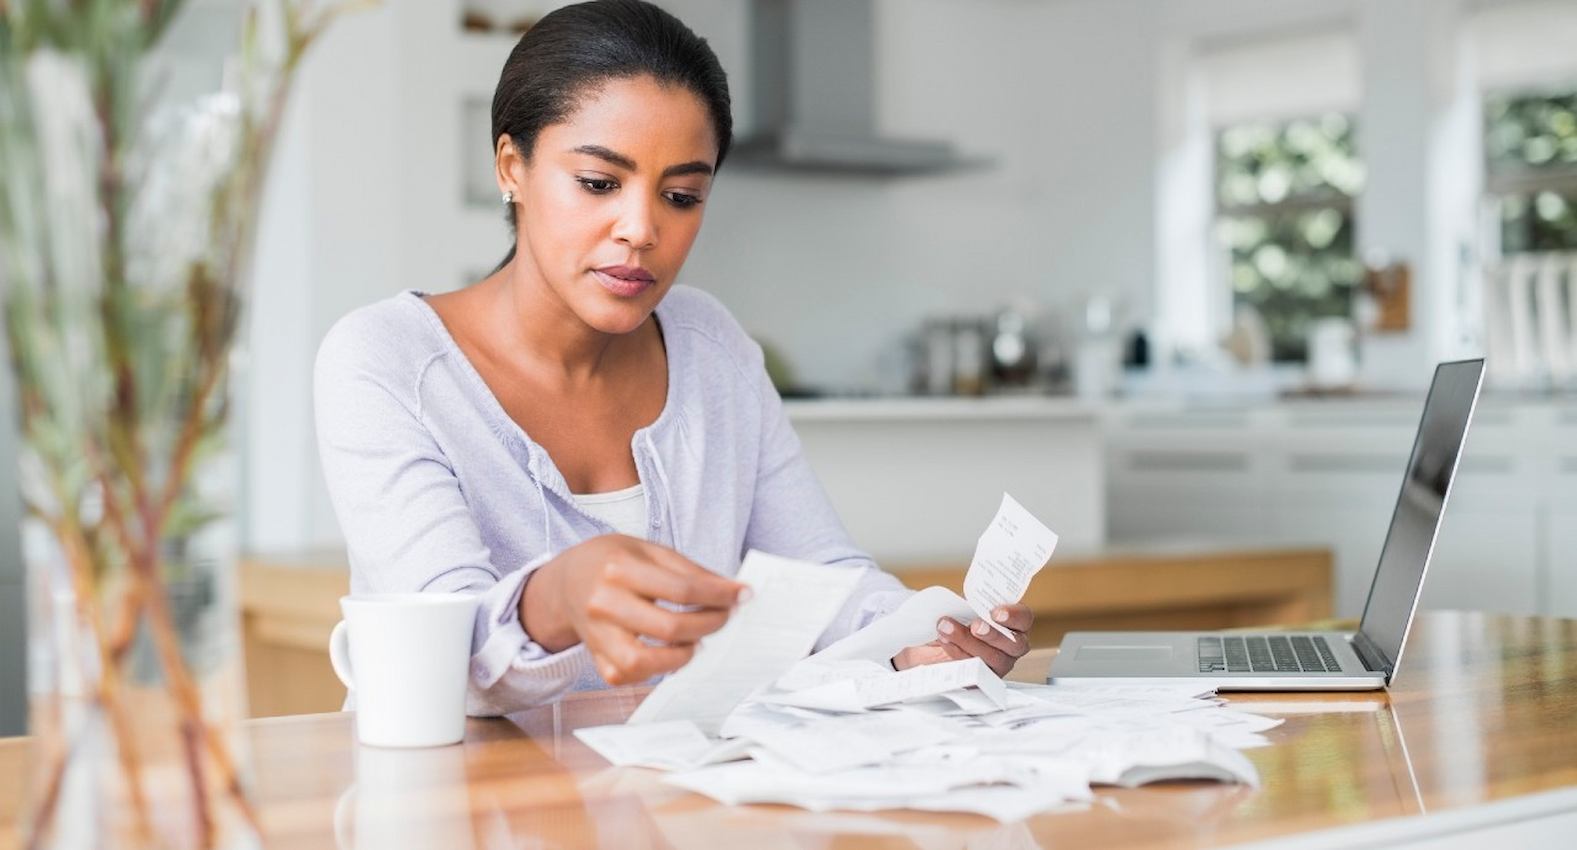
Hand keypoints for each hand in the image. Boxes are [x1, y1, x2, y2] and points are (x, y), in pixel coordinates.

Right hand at [520, 534, 747, 685]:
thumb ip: (690, 571)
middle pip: (669, 627)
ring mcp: (596, 634)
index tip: (743, 595)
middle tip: (724, 618)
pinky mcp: (595, 657)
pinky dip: (653, 670)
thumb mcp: (649, 551)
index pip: (681, 589)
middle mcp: (603, 603)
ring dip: (681, 656)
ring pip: (643, 662)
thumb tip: (732, 591)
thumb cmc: (613, 562)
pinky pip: (627, 675)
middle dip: (709, 625)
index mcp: (619, 569)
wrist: (565, 581)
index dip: (719, 595)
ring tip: (694, 641)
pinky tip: (667, 653)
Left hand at [891, 604, 1032, 677]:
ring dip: (967, 642)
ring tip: (946, 628)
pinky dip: (958, 654)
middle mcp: (1010, 646)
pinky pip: (974, 671)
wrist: (935, 642)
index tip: (996, 613)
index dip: (1014, 615)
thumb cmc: (956, 621)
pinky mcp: (981, 679)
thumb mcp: (963, 606)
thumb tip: (964, 600)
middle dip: (993, 634)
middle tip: (975, 626)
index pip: (1023, 618)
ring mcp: (997, 665)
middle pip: (1013, 644)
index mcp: (1012, 623)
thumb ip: (970, 602)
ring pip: (992, 658)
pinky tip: (946, 643)